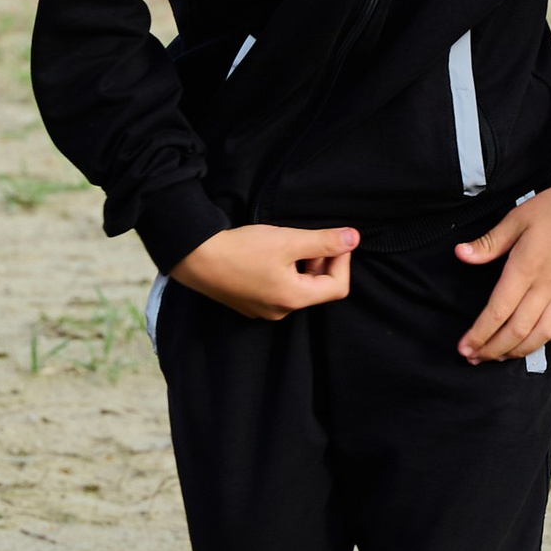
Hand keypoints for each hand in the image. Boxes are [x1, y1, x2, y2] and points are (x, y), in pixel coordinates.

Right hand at [171, 223, 359, 321]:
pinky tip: (270, 254)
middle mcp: (281, 311)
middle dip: (322, 262)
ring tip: (288, 244)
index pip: (338, 287)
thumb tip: (354, 238)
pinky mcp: (249, 304)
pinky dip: (284, 272)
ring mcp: (263, 310)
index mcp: (294, 299)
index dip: (342, 261)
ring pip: (298, 288)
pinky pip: (278, 290)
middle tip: (309, 239)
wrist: (195, 257)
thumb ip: (324, 242)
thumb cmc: (242, 249)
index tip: (334, 240)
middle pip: (318, 289)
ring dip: (302, 266)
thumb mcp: (288, 240)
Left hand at [453, 180, 550, 362]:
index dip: (479, 334)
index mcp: (526, 268)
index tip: (463, 348)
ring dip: (517, 351)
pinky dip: (547, 339)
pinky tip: (534, 342)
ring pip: (541, 334)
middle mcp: (547, 287)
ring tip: (498, 356)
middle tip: (473, 358)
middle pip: (517, 331)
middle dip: (492, 350)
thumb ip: (489, 242)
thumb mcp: (518, 217)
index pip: (498, 312)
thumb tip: (460, 254)